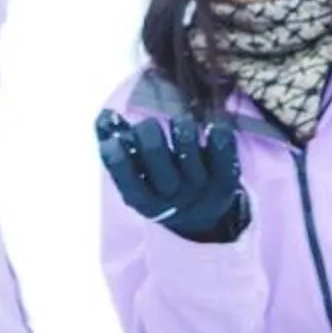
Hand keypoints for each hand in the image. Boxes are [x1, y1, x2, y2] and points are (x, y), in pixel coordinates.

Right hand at [94, 109, 248, 243]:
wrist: (203, 215)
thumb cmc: (161, 186)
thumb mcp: (138, 178)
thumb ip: (118, 148)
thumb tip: (104, 117)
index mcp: (146, 202)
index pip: (128, 181)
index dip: (118, 157)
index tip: (114, 139)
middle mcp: (173, 196)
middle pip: (156, 155)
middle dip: (148, 132)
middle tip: (149, 125)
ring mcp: (200, 187)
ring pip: (187, 147)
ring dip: (180, 126)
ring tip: (179, 123)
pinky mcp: (226, 179)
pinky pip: (222, 148)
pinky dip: (217, 132)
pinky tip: (212, 125)